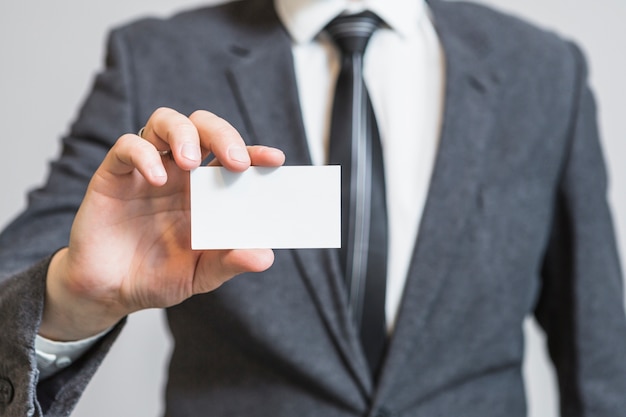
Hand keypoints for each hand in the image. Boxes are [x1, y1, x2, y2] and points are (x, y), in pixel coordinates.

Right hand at [40, 108, 284, 340]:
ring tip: (190, 161)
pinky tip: (157, 178)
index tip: (275, 159)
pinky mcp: (114, 175)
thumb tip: (266, 257)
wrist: (111, 292)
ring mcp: (147, 170)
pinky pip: (127, 147)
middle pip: (203, 126)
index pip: (234, 157)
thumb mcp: (202, 274)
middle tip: (236, 161)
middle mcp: (179, 172)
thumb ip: (230, 262)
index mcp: (206, 189)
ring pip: (165, 122)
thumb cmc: (159, 276)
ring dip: (183, 133)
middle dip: (223, 134)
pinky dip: (144, 155)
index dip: (256, 152)